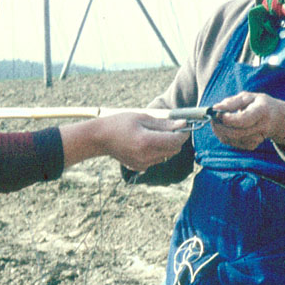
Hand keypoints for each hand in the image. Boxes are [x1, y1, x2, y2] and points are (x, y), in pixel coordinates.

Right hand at [59, 111, 187, 170]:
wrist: (100, 138)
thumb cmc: (120, 123)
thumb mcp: (142, 117)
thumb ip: (164, 123)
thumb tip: (183, 124)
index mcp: (147, 141)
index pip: (175, 141)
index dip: (183, 134)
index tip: (184, 126)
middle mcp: (146, 155)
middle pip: (174, 150)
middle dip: (176, 139)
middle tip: (170, 128)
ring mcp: (143, 164)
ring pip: (167, 155)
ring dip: (166, 145)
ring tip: (153, 134)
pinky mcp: (140, 167)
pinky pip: (157, 159)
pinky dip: (158, 151)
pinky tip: (146, 143)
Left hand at [211, 91, 284, 151]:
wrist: (277, 118)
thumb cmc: (259, 104)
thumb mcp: (248, 97)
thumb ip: (231, 102)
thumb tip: (215, 108)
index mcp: (262, 111)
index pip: (244, 120)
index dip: (228, 119)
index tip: (216, 113)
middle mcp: (262, 127)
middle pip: (236, 133)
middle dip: (220, 126)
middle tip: (212, 118)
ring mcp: (258, 138)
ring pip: (233, 140)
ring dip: (220, 131)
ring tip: (216, 121)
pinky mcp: (253, 145)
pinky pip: (233, 144)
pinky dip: (225, 136)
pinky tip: (225, 128)